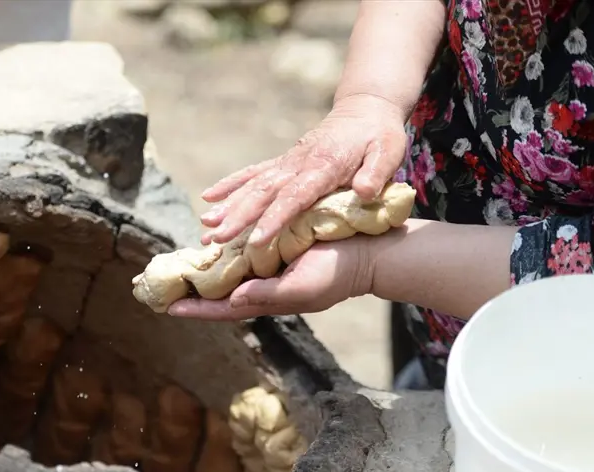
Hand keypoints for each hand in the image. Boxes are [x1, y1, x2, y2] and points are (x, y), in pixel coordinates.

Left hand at [166, 237, 375, 320]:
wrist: (364, 253)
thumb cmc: (336, 274)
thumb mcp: (302, 288)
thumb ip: (268, 295)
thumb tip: (232, 300)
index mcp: (267, 300)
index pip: (224, 309)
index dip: (197, 309)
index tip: (169, 308)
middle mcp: (262, 285)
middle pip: (219, 292)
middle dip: (191, 292)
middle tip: (160, 287)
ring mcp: (268, 267)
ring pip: (226, 272)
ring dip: (202, 271)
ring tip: (175, 267)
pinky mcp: (275, 247)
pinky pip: (241, 251)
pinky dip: (222, 251)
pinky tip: (206, 244)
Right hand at [198, 93, 407, 247]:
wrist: (365, 109)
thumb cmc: (379, 136)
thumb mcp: (389, 152)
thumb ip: (376, 172)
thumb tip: (365, 192)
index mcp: (324, 166)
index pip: (295, 197)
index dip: (275, 218)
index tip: (257, 239)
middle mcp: (298, 164)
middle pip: (264, 193)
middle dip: (238, 217)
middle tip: (215, 238)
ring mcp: (287, 162)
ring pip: (252, 185)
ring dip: (228, 206)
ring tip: (204, 226)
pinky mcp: (282, 162)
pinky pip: (252, 174)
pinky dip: (230, 185)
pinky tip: (208, 198)